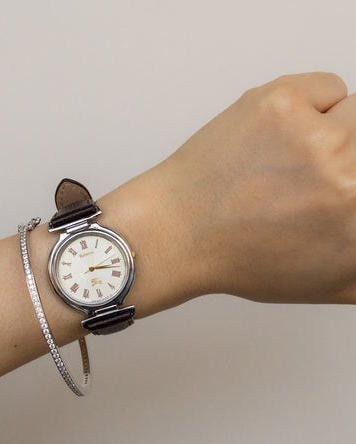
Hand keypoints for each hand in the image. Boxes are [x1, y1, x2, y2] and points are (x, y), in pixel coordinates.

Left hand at [155, 72, 355, 304]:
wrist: (178, 233)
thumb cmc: (237, 257)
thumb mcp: (323, 281)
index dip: (355, 173)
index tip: (344, 177)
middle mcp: (349, 180)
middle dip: (347, 154)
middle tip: (306, 174)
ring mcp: (315, 139)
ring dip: (331, 129)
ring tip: (286, 160)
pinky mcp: (282, 105)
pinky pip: (324, 89)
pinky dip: (305, 107)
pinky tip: (270, 140)